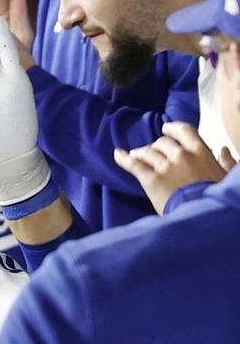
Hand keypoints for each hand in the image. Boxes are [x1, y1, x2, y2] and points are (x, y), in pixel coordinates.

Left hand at [114, 122, 234, 214]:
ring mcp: (165, 167)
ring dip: (140, 153)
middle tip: (151, 153)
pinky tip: (117, 154)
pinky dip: (124, 158)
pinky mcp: (151, 180)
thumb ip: (227, 161)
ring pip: (147, 152)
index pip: (184, 130)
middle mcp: (181, 155)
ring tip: (136, 155)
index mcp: (200, 151)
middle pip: (162, 143)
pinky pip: (134, 164)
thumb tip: (223, 150)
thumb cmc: (215, 196)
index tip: (165, 129)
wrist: (203, 215)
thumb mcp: (226, 176)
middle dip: (155, 147)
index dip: (172, 128)